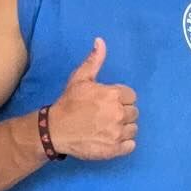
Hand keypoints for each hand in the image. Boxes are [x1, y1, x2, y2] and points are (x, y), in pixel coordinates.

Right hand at [46, 38, 138, 159]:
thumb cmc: (69, 103)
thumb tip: (100, 41)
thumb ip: (94, 61)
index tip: (109, 102)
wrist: (56, 130)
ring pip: (133, 129)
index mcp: (113, 95)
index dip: (121, 98)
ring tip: (109, 127)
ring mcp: (118, 133)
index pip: (131, 96)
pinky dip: (125, 143)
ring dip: (124, 128)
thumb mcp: (80, 78)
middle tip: (107, 116)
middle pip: (134, 112)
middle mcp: (118, 113)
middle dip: (123, 113)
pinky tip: (112, 139)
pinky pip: (131, 145)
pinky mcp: (115, 149)